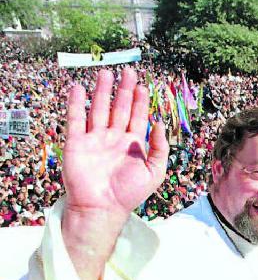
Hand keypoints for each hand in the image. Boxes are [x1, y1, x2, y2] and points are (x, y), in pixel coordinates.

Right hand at [64, 68, 167, 221]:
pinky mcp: (76, 143)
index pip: (137, 117)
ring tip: (105, 73)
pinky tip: (78, 87)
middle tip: (128, 71)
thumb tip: (160, 123)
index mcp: (132, 144)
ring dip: (102, 91)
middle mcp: (113, 138)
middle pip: (119, 108)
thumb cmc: (130, 193)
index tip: (143, 85)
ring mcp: (94, 139)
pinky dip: (76, 103)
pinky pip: (75, 119)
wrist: (102, 208)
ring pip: (98, 109)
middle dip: (123, 90)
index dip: (140, 101)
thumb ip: (160, 147)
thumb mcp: (155, 171)